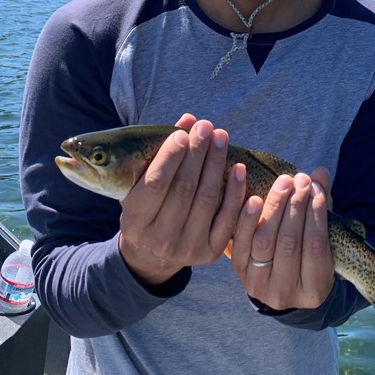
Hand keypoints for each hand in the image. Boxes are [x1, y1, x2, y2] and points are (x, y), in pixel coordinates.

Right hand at [118, 114, 246, 286]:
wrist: (154, 254)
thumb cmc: (148, 208)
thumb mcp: (142, 185)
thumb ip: (162, 154)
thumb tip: (187, 120)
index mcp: (135, 222)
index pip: (155, 184)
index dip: (170, 158)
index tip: (183, 133)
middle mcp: (159, 239)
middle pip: (184, 189)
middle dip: (197, 154)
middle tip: (207, 127)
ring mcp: (187, 249)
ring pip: (206, 199)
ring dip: (216, 164)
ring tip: (221, 138)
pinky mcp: (209, 253)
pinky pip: (227, 219)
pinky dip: (235, 192)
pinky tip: (238, 168)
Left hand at [230, 168, 334, 311]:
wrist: (281, 282)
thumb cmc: (307, 255)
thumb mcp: (321, 239)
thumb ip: (321, 207)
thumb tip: (320, 172)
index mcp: (313, 291)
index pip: (316, 247)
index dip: (316, 214)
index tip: (316, 187)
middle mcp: (284, 293)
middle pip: (289, 242)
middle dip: (296, 206)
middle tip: (300, 179)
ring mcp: (259, 285)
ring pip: (265, 241)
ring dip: (275, 207)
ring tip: (284, 182)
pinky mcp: (239, 272)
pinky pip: (241, 243)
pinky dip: (247, 219)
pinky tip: (254, 198)